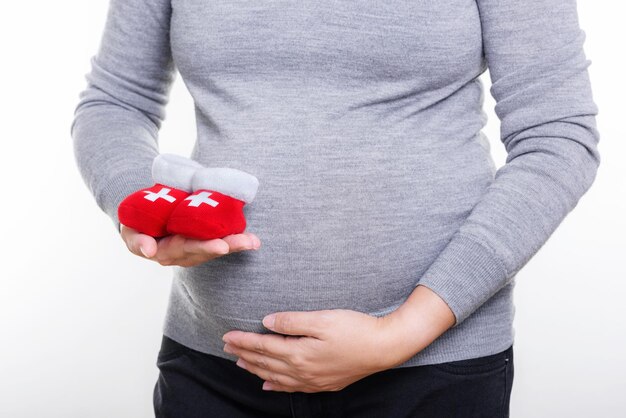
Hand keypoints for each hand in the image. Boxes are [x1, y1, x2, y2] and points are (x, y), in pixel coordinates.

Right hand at [120, 224, 260, 266]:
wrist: (140, 219)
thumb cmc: (135, 226)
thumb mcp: (130, 232)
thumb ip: (137, 242)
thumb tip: (149, 250)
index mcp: (168, 252)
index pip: (188, 249)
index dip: (205, 246)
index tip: (221, 246)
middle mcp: (185, 253)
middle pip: (208, 250)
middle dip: (229, 246)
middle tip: (246, 242)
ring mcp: (194, 248)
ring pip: (217, 247)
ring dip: (236, 244)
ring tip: (254, 241)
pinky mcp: (202, 239)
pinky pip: (220, 240)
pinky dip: (236, 240)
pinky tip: (252, 240)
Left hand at [221, 309, 394, 392]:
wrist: (384, 348)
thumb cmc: (355, 329)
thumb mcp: (322, 319)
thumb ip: (292, 321)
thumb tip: (267, 322)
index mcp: (299, 353)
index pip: (263, 347)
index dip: (243, 341)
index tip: (227, 335)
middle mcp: (302, 371)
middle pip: (266, 363)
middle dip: (244, 354)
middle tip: (226, 347)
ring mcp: (313, 380)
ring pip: (275, 377)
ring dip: (256, 369)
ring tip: (240, 363)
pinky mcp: (323, 384)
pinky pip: (292, 388)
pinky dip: (276, 386)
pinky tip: (268, 385)